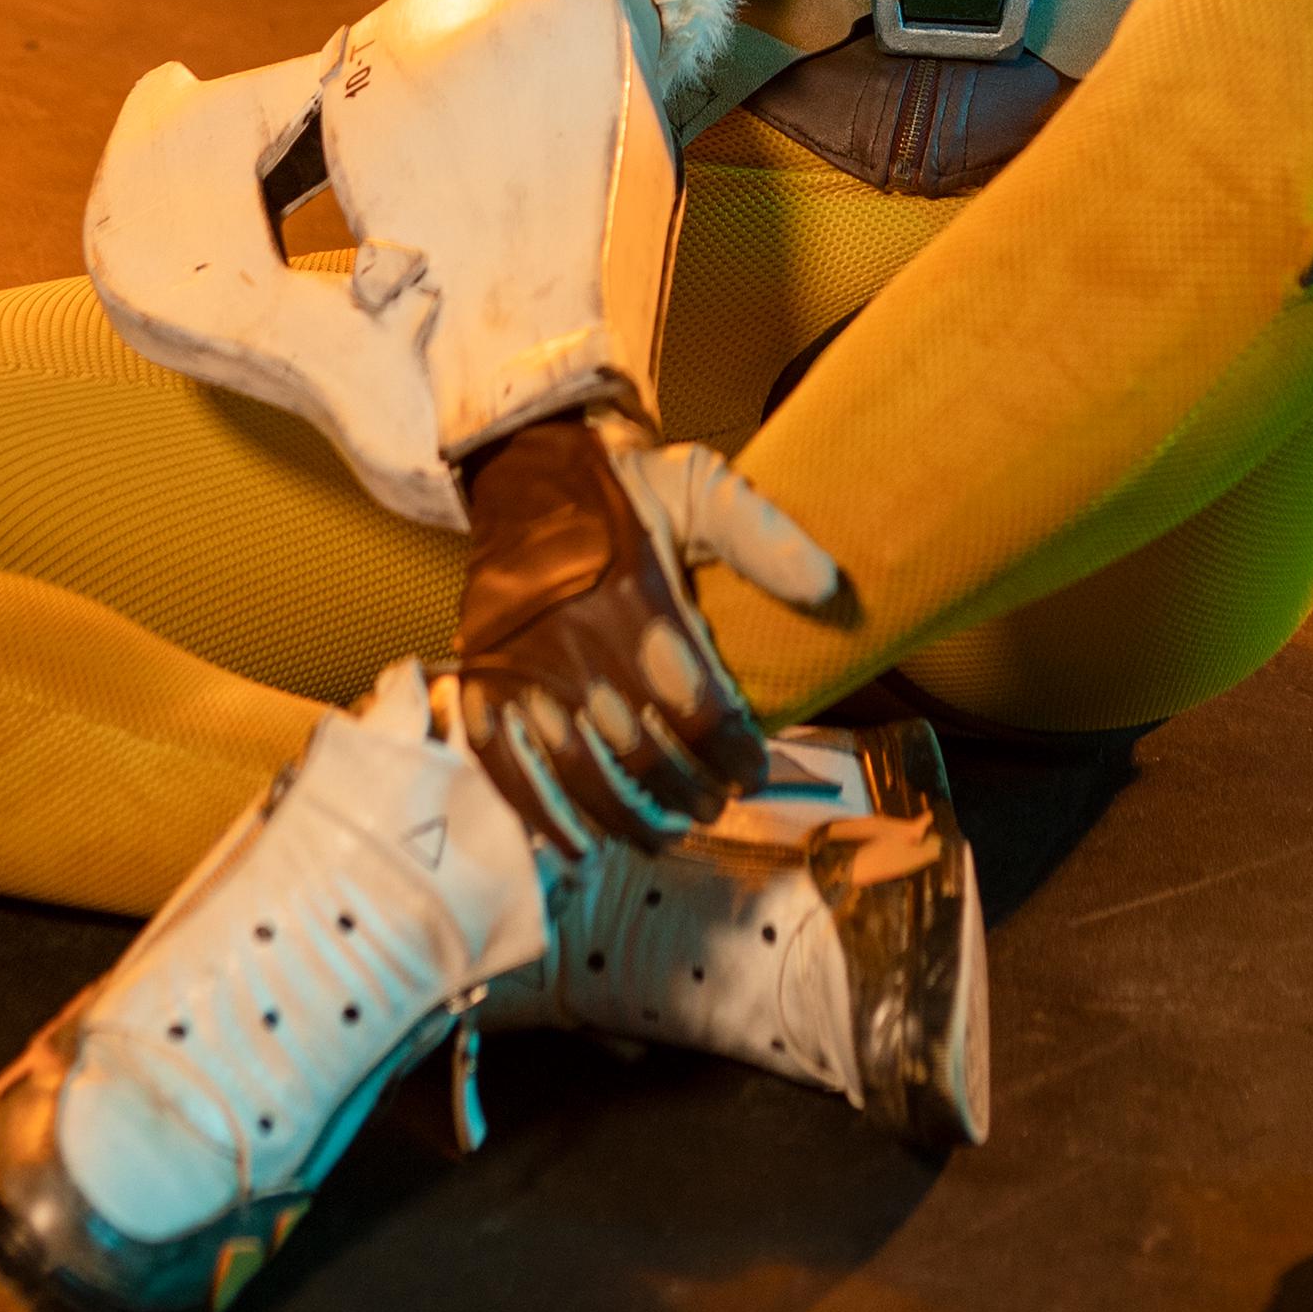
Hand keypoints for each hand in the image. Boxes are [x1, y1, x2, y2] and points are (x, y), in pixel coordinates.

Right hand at [455, 412, 842, 853]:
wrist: (522, 465)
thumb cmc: (622, 486)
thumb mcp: (699, 484)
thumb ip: (763, 535)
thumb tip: (831, 587)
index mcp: (632, 598)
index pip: (695, 707)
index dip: (732, 752)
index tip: (753, 769)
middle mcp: (573, 642)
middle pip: (642, 751)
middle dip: (689, 793)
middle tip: (715, 805)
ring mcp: (521, 667)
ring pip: (580, 772)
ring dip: (629, 817)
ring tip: (666, 835)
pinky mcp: (482, 679)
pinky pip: (508, 764)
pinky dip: (543, 813)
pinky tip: (581, 846)